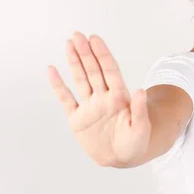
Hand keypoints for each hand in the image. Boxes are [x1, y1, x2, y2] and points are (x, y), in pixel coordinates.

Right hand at [47, 32, 150, 166]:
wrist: (122, 158)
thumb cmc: (135, 143)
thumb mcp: (141, 128)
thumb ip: (139, 111)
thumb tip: (141, 91)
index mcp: (119, 97)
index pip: (110, 71)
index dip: (103, 55)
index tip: (95, 39)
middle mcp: (103, 97)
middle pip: (93, 71)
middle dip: (86, 53)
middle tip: (78, 35)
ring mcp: (89, 106)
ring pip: (80, 79)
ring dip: (74, 62)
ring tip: (69, 43)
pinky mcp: (77, 118)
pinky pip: (65, 99)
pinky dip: (58, 85)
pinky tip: (52, 70)